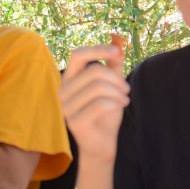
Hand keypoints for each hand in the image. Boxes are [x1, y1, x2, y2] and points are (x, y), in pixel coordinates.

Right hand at [60, 43, 129, 162]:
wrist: (101, 143)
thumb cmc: (105, 113)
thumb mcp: (111, 86)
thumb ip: (113, 66)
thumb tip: (119, 45)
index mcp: (68, 79)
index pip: (78, 55)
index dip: (98, 50)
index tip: (117, 52)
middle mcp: (63, 91)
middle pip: (94, 71)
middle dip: (116, 78)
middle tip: (126, 89)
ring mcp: (66, 107)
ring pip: (99, 87)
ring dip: (118, 91)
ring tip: (125, 98)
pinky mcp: (75, 122)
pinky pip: (100, 104)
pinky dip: (116, 102)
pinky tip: (122, 106)